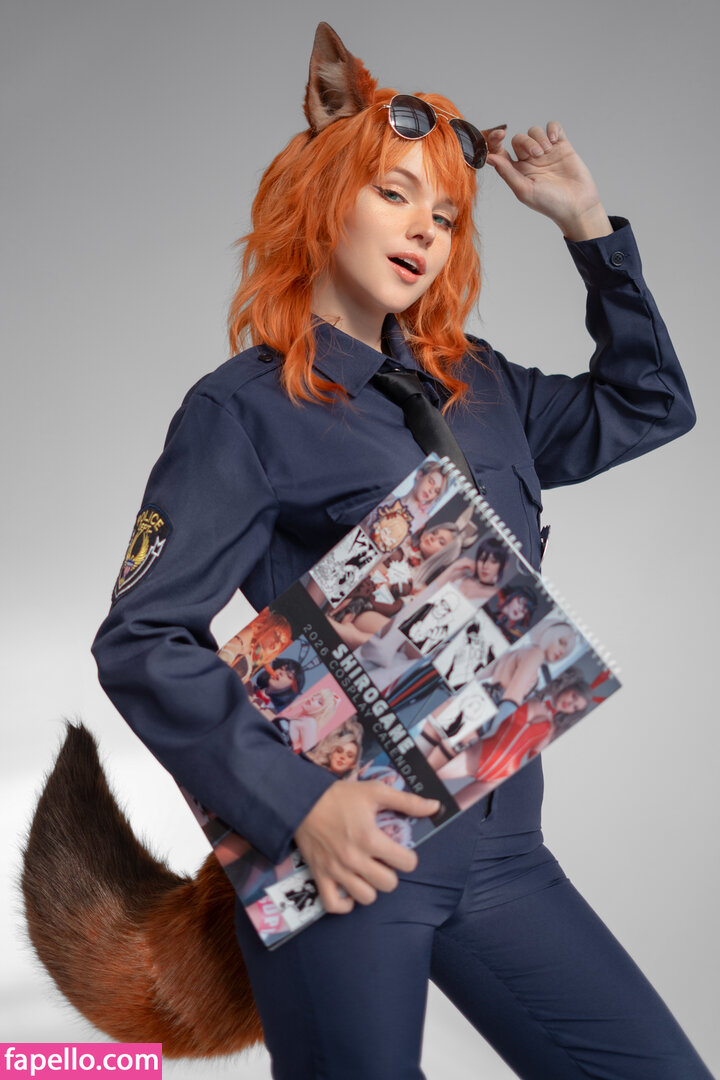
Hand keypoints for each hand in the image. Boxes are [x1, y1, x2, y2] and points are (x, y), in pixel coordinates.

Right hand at [294, 781, 439, 913]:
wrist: (301, 800)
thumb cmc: (339, 796)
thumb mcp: (375, 791)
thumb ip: (407, 801)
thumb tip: (434, 807)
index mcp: (370, 838)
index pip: (407, 863)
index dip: (408, 857)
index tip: (400, 850)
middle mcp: (355, 859)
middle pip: (389, 884)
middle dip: (391, 872)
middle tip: (383, 860)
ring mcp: (336, 871)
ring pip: (366, 898)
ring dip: (371, 887)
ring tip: (368, 872)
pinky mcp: (320, 876)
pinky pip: (335, 905)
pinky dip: (345, 903)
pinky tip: (351, 889)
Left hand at [485, 122, 612, 239]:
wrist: (577, 205)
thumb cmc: (549, 203)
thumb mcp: (524, 189)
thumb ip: (506, 172)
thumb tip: (488, 158)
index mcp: (517, 171)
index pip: (500, 151)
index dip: (496, 140)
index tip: (500, 135)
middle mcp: (529, 161)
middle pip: (518, 139)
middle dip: (526, 143)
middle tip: (538, 155)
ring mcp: (546, 152)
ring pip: (535, 131)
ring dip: (539, 138)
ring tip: (547, 151)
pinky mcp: (561, 146)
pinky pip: (553, 127)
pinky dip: (552, 129)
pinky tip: (554, 140)